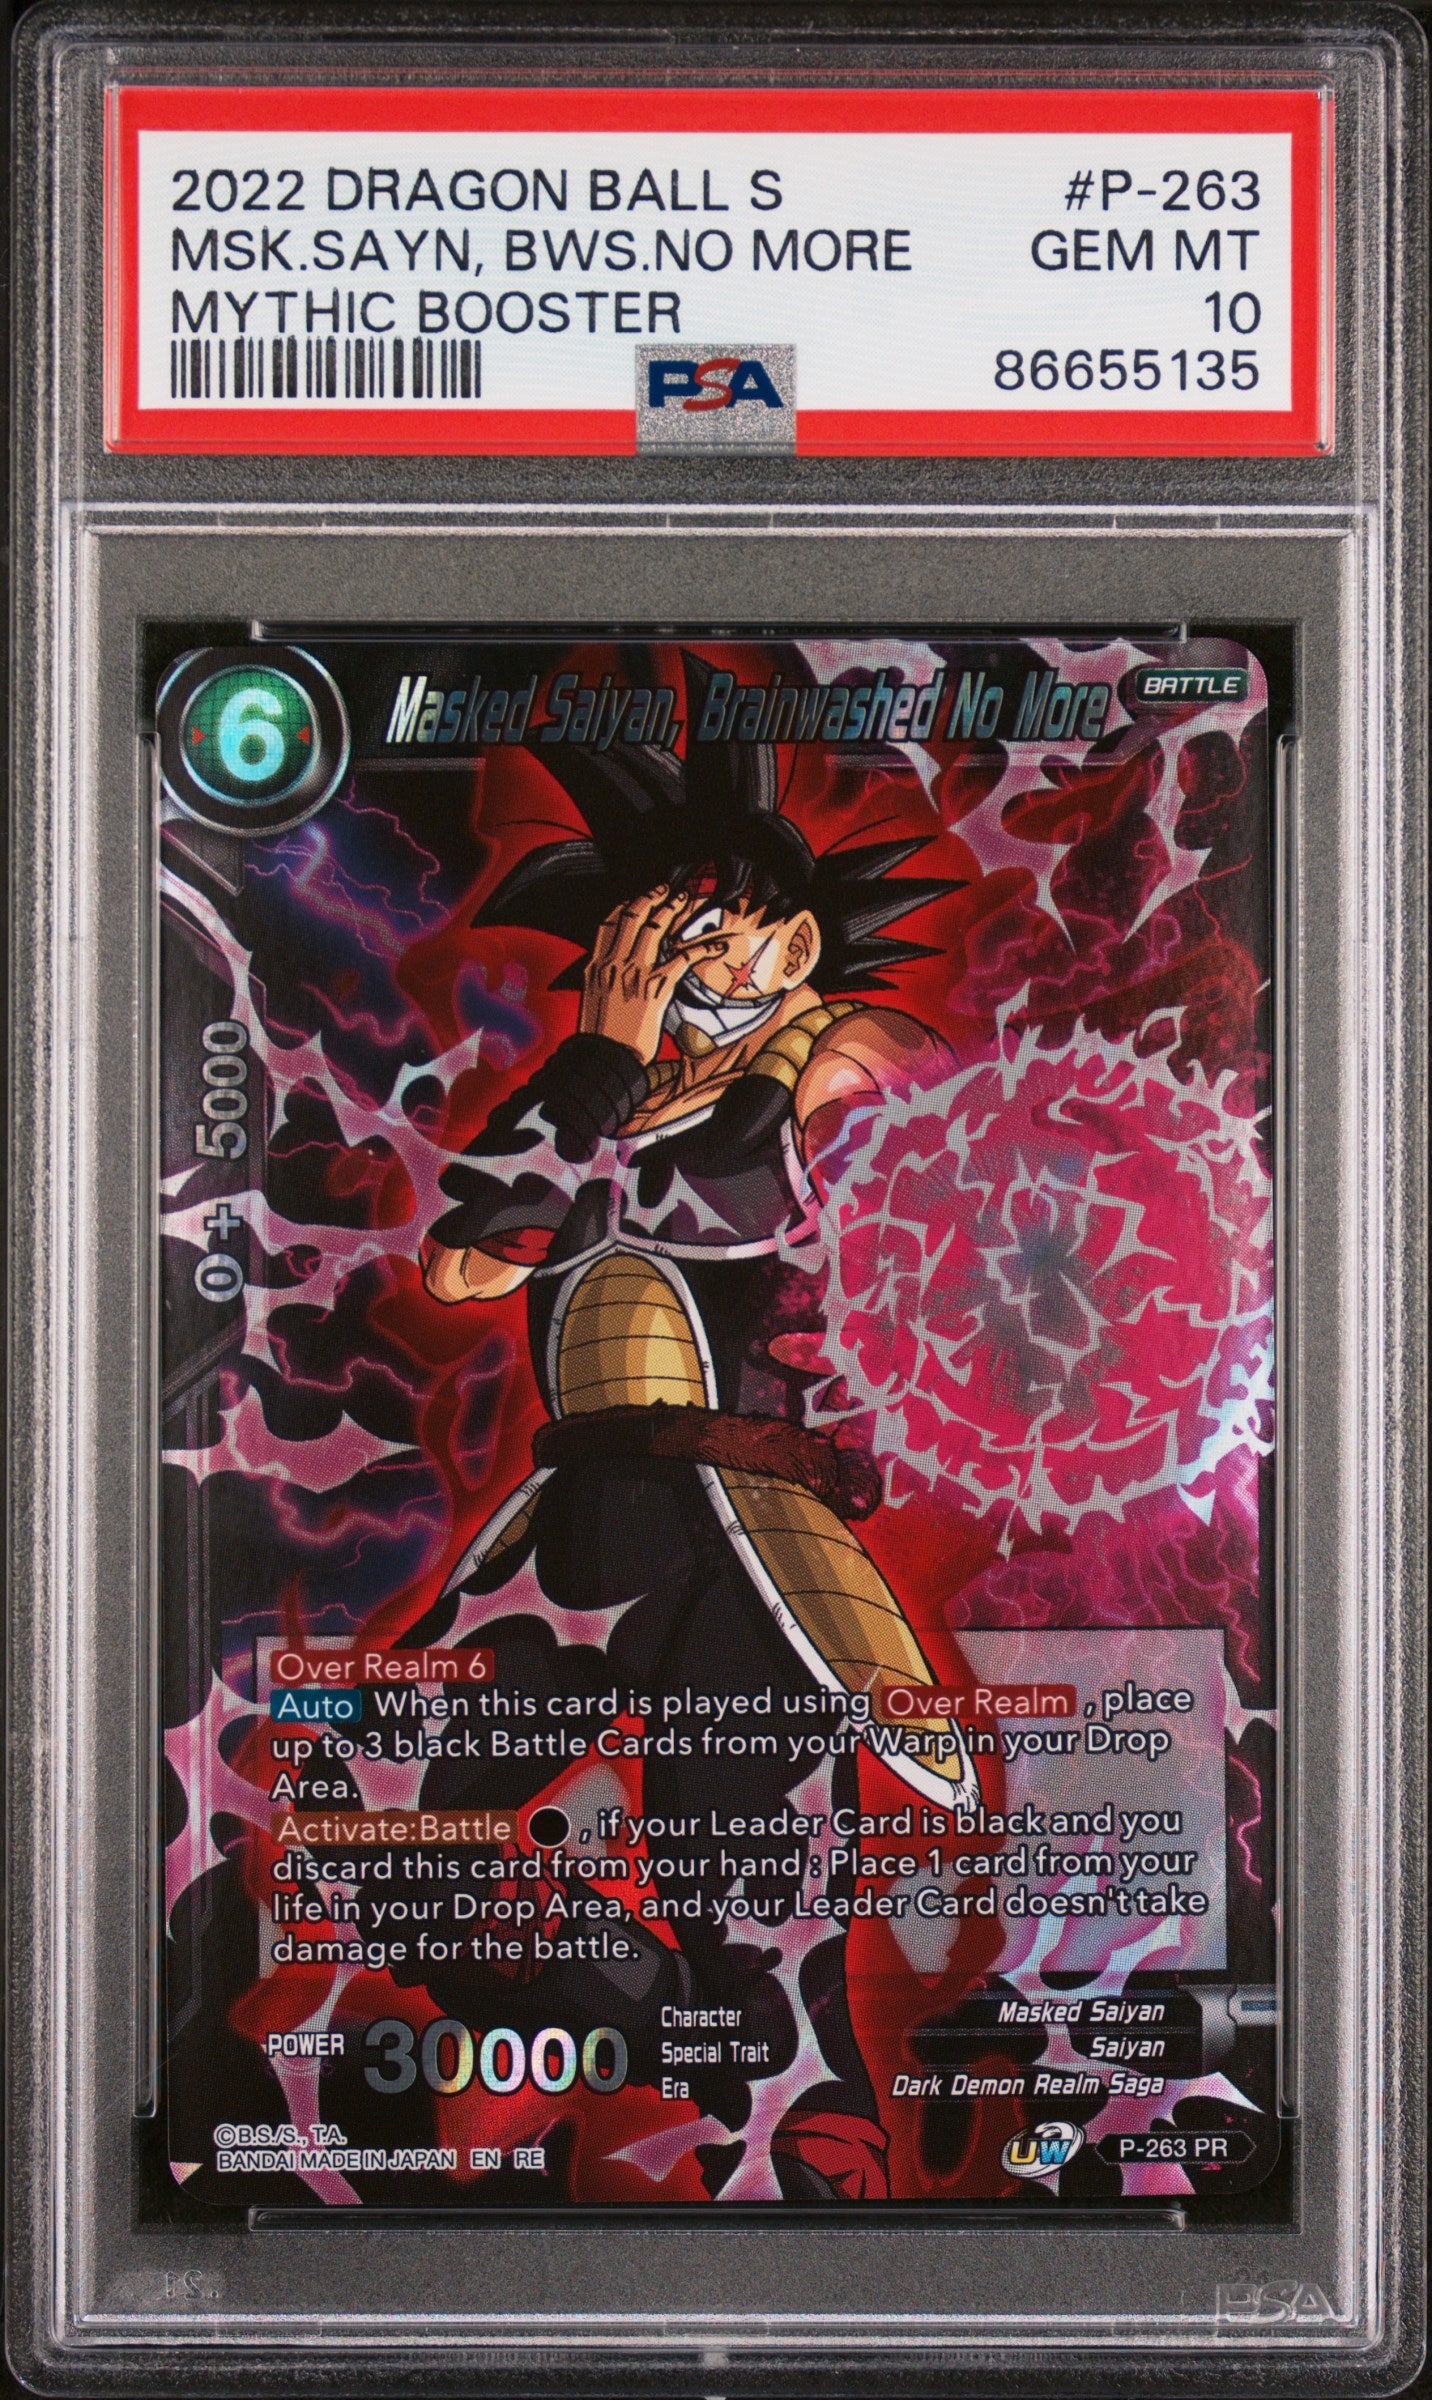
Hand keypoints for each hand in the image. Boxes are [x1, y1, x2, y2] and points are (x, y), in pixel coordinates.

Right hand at [578, 885, 726, 1064]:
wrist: (604, 1058)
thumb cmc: (600, 1037)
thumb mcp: (593, 1001)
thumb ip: (602, 980)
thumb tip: (612, 972)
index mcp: (595, 966)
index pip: (609, 923)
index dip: (626, 906)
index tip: (639, 898)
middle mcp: (613, 963)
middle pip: (632, 916)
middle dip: (651, 897)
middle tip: (667, 888)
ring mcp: (634, 973)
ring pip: (655, 927)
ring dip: (673, 909)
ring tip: (686, 900)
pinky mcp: (655, 988)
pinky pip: (682, 958)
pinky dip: (702, 948)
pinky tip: (718, 945)